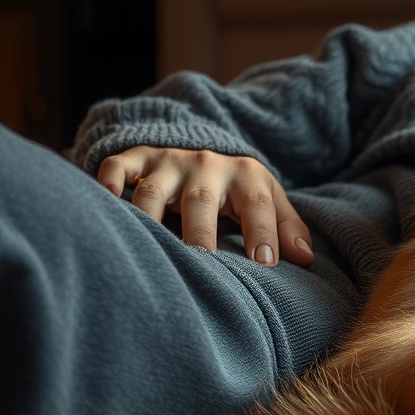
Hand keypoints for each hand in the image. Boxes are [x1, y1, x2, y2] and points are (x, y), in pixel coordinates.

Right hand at [95, 147, 314, 266]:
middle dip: (200, 231)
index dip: (263, 232)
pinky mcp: (138, 159)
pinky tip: (107, 202)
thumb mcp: (268, 201)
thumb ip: (287, 228)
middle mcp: (206, 165)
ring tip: (149, 247)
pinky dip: (109, 181)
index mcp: (245, 176)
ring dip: (149, 214)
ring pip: (154, 188)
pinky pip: (118, 166)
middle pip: (202, 200)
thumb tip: (306, 260)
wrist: (206, 151)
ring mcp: (169, 162)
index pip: (257, 205)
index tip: (265, 264)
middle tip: (201, 262)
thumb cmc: (239, 192)